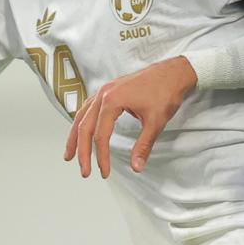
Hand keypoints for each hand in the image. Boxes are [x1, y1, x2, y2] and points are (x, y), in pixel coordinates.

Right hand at [64, 55, 195, 178]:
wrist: (174, 72)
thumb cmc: (165, 92)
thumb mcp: (156, 122)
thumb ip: (143, 146)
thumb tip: (136, 167)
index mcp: (112, 101)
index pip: (100, 135)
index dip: (101, 157)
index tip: (104, 172)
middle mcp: (103, 94)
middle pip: (85, 127)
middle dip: (82, 151)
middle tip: (84, 171)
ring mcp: (104, 91)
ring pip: (82, 116)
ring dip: (75, 136)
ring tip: (70, 154)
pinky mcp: (109, 90)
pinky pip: (88, 108)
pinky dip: (82, 121)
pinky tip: (81, 131)